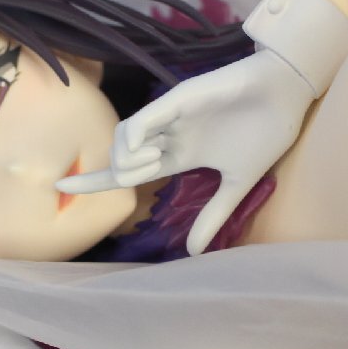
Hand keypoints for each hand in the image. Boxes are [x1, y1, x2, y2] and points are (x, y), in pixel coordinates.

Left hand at [56, 49, 315, 253]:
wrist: (287, 95)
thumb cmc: (264, 132)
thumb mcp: (238, 183)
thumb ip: (214, 214)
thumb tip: (195, 252)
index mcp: (178, 155)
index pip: (127, 173)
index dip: (94, 181)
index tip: (60, 190)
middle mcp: (167, 135)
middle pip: (119, 157)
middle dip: (116, 174)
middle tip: (147, 173)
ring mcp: (170, 116)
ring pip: (124, 138)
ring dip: (126, 159)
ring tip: (152, 164)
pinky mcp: (179, 99)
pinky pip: (145, 118)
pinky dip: (135, 137)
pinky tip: (146, 150)